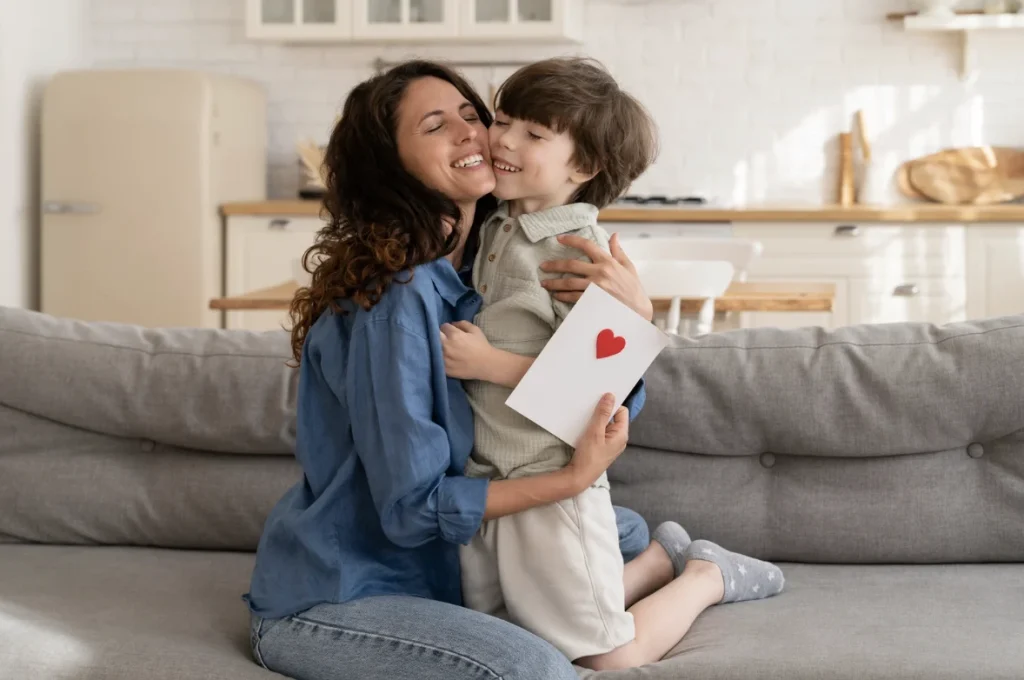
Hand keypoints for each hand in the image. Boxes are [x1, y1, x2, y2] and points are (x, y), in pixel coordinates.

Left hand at [440, 321, 493, 380]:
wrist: (487, 364)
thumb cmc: (482, 346)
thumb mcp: (475, 330)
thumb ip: (462, 323)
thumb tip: (452, 323)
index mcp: (454, 335)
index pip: (443, 327)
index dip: (447, 328)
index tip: (450, 331)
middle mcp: (446, 346)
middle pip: (435, 336)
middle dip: (440, 336)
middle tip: (446, 339)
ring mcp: (444, 358)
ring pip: (434, 349)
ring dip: (438, 347)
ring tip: (445, 349)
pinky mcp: (444, 369)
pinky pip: (437, 361)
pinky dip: (439, 358)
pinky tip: (446, 358)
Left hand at [539, 233, 653, 321]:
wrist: (639, 310)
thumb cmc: (634, 288)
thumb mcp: (628, 267)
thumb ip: (618, 251)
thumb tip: (614, 235)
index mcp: (608, 262)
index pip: (587, 245)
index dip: (571, 240)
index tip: (559, 238)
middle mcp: (600, 272)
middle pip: (572, 265)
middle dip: (554, 265)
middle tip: (543, 266)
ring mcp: (595, 287)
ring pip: (569, 282)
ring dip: (554, 283)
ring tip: (545, 283)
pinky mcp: (592, 301)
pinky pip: (573, 297)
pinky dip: (563, 296)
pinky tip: (556, 296)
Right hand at [565, 393, 628, 491]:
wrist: (579, 477)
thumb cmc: (589, 456)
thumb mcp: (595, 432)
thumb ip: (603, 413)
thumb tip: (610, 396)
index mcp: (621, 434)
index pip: (622, 411)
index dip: (612, 405)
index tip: (598, 401)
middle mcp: (618, 438)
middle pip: (613, 418)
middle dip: (602, 412)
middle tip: (590, 408)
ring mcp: (610, 444)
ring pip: (605, 425)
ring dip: (596, 421)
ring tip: (585, 418)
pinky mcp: (602, 448)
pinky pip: (600, 433)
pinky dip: (593, 429)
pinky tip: (584, 429)